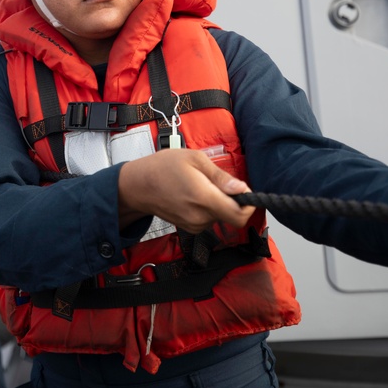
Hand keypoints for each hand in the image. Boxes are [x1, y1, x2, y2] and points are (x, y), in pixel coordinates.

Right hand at [117, 149, 253, 232]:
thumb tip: (242, 189)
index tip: (244, 191)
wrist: (138, 185)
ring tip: (200, 185)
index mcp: (204, 199)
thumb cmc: (164, 167)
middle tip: (216, 181)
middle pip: (231, 215)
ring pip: (220, 216)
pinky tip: (193, 195)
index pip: (239, 215)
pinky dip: (208, 208)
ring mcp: (194, 225)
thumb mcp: (194, 159)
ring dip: (218, 203)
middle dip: (231, 200)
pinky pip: (208, 219)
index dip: (248, 204)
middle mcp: (200, 217)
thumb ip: (221, 176)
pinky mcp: (189, 228)